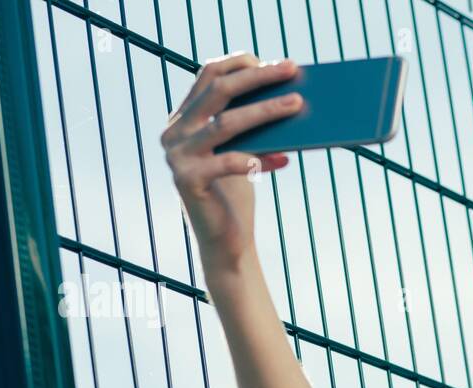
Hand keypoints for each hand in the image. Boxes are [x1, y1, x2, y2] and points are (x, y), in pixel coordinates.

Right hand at [161, 52, 301, 273]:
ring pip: (226, 123)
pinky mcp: (186, 180)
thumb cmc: (237, 193)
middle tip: (292, 69)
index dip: (241, 62)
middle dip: (258, 76)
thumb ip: (250, 123)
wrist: (224, 241)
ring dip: (266, 111)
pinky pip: (229, 162)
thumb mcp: (243, 149)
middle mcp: (174, 131)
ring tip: (298, 105)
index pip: (208, 74)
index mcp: (183, 117)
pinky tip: (284, 159)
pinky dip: (260, 160)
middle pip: (218, 90)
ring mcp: (176, 155)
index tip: (276, 62)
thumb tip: (291, 93)